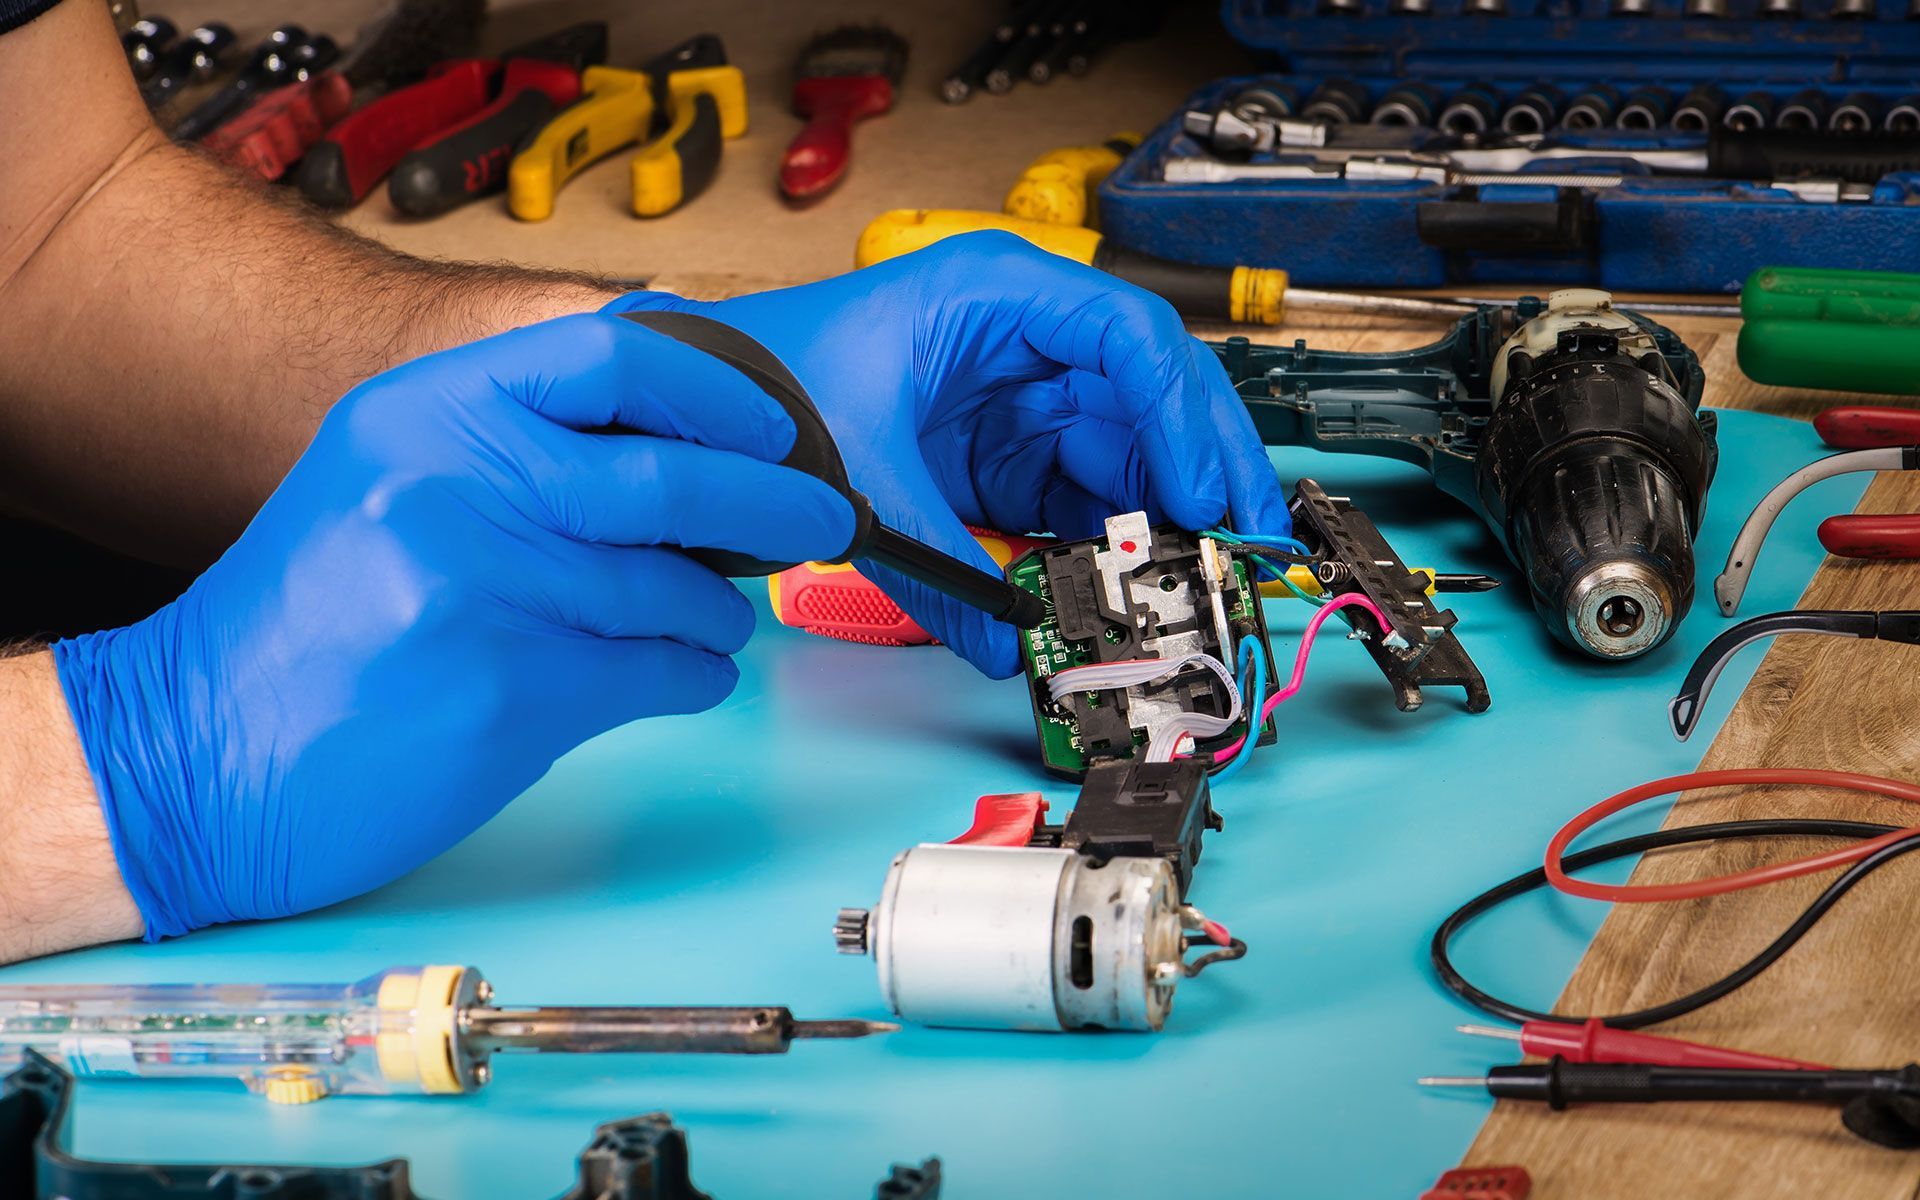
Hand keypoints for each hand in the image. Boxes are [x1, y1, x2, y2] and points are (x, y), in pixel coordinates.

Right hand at [52, 316, 852, 938]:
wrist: (191, 755)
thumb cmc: (306, 627)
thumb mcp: (387, 485)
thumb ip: (517, 453)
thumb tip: (685, 456)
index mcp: (427, 412)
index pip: (615, 356)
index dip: (719, 390)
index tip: (775, 426)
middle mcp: (455, 481)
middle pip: (673, 474)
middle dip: (776, 503)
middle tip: (826, 520)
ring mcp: (484, 587)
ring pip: (677, 589)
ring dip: (721, 614)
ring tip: (715, 624)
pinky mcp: (511, 691)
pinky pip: (659, 672)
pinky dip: (694, 676)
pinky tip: (684, 678)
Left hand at [606, 232, 1288, 678]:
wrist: (703, 407)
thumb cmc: (769, 386)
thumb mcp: (861, 477)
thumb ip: (939, 565)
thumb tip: (1007, 643)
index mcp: (996, 295)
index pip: (1126, 337)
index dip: (1182, 415)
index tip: (1203, 491)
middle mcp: (1025, 337)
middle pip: (1152, 395)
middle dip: (1204, 467)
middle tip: (1246, 541)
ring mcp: (1021, 395)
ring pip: (1127, 450)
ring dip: (1161, 515)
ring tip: (1190, 580)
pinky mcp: (1006, 452)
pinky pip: (1080, 494)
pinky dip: (1106, 538)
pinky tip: (1124, 581)